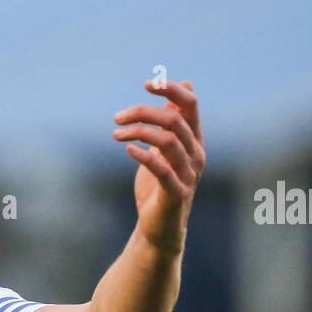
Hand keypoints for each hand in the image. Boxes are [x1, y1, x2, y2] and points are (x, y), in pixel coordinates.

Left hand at [112, 79, 204, 250]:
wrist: (159, 228)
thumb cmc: (158, 187)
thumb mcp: (163, 151)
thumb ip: (171, 123)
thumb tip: (180, 91)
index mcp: (194, 140)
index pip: (190, 104)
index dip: (171, 89)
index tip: (147, 84)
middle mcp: (196, 154)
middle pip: (175, 120)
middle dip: (143, 112)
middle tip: (117, 118)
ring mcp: (189, 174)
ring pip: (169, 141)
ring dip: (139, 132)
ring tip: (116, 134)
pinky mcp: (177, 193)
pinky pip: (163, 170)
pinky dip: (144, 156)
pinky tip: (128, 150)